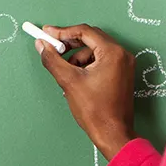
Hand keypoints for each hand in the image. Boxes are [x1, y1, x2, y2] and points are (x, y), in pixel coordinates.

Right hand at [35, 23, 136, 159]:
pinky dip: (86, 66)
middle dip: (70, 44)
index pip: (85, 32)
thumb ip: (53, 60)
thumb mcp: (69, 81)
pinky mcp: (122, 73)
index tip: (46, 33)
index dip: (63, 32)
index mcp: (113, 52)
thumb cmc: (95, 110)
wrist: (112, 134)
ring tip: (65, 74)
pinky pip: (101, 61)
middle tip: (51, 48)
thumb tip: (41, 45)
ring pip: (95, 51)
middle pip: (91, 38)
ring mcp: (124, 64)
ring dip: (77, 58)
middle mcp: (122, 54)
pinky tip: (76, 80)